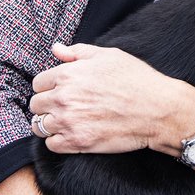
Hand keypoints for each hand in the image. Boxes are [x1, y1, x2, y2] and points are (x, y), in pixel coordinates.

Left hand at [30, 43, 194, 155]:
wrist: (158, 110)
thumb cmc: (136, 79)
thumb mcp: (108, 56)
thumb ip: (78, 52)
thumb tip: (56, 49)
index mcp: (67, 74)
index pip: (38, 83)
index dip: (49, 87)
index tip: (61, 91)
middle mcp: (63, 98)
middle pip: (36, 105)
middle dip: (47, 105)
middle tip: (65, 107)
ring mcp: (69, 122)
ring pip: (40, 126)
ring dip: (50, 124)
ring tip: (67, 121)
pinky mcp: (78, 142)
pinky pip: (51, 145)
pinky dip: (58, 141)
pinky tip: (73, 134)